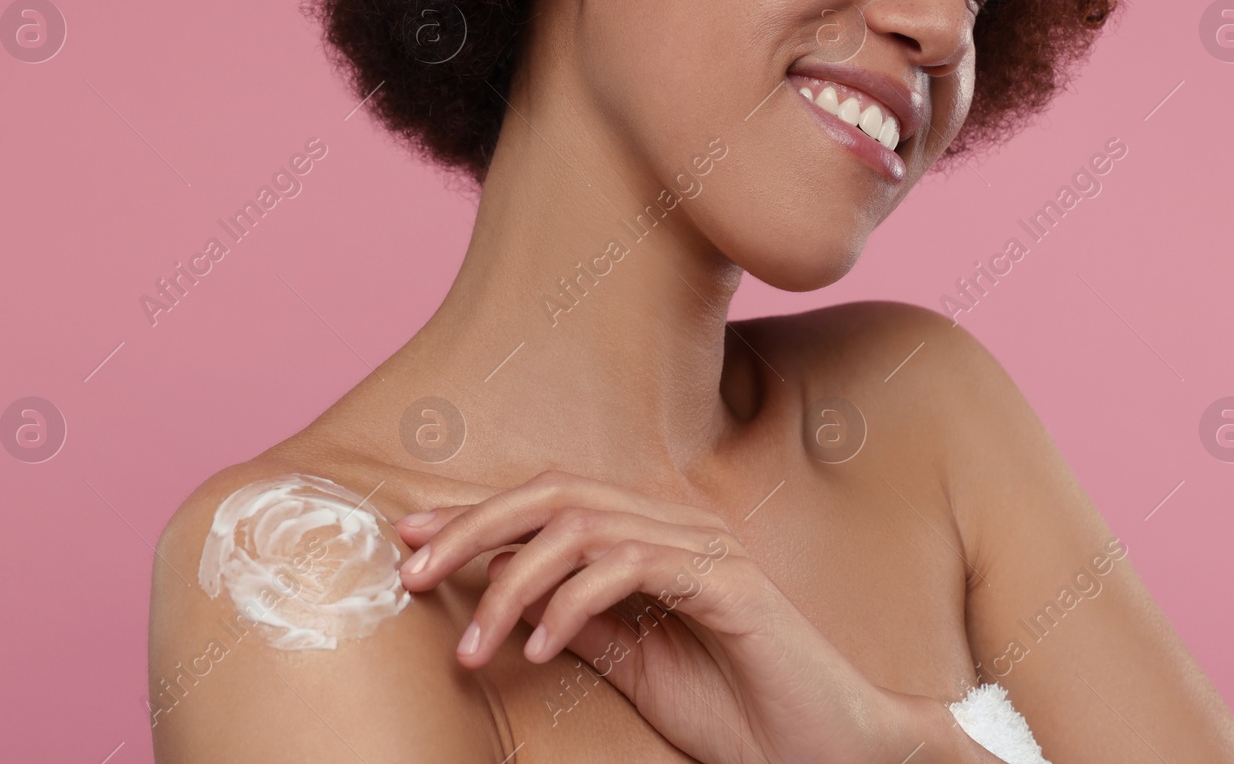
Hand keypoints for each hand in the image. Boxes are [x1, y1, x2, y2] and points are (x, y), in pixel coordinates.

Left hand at [392, 469, 994, 763]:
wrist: (825, 749)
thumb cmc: (736, 711)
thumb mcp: (634, 666)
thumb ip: (580, 623)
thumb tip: (505, 597)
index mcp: (652, 539)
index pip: (551, 502)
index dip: (475, 514)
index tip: (408, 540)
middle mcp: (676, 525)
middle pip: (555, 494)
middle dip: (475, 526)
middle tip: (415, 572)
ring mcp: (704, 546)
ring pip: (582, 526)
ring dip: (512, 582)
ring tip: (473, 646)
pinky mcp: (726, 580)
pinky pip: (630, 567)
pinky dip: (572, 602)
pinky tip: (537, 647)